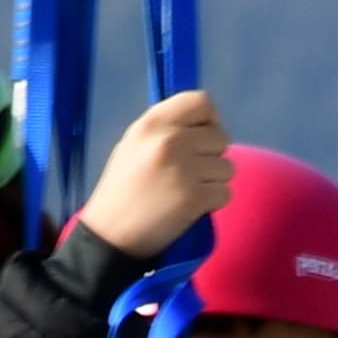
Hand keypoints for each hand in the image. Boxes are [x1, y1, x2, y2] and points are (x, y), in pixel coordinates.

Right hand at [70, 91, 231, 262]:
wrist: (109, 235)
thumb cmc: (123, 189)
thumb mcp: (134, 144)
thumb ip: (167, 128)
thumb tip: (205, 122)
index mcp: (151, 123)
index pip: (201, 102)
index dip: (210, 119)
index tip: (203, 136)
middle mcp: (169, 141)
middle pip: (221, 137)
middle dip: (213, 155)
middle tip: (192, 172)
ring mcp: (183, 170)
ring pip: (227, 167)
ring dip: (214, 181)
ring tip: (186, 191)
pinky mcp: (193, 198)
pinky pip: (225, 193)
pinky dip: (213, 203)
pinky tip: (190, 207)